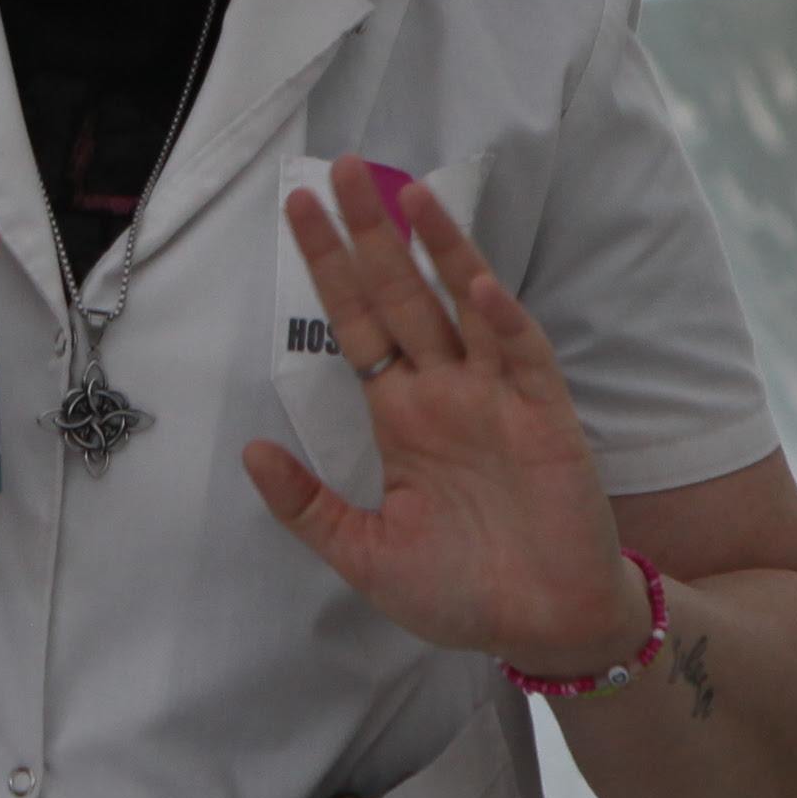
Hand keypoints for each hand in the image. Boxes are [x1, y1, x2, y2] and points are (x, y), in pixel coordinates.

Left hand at [241, 160, 649, 669]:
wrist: (542, 629)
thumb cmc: (460, 592)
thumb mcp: (364, 555)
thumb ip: (307, 506)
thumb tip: (250, 451)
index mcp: (400, 417)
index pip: (356, 325)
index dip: (329, 269)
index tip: (298, 211)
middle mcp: (445, 393)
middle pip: (401, 296)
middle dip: (372, 234)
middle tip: (344, 169)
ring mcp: (497, 398)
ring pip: (462, 307)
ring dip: (440, 250)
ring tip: (408, 193)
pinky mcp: (546, 419)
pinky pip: (523, 358)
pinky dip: (503, 321)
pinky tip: (476, 284)